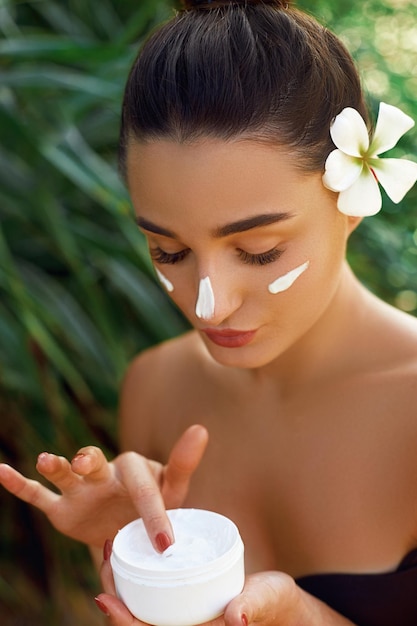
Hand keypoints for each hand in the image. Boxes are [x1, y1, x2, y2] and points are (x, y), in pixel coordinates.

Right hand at [0, 424, 207, 550]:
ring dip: (56, 465)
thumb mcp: (174, 490)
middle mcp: (105, 474)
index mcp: (136, 472)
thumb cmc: (155, 506)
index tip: (164, 543)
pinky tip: (2, 470)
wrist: (131, 530)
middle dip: (89, 459)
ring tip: (48, 461)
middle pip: (96, 460)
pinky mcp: (62, 508)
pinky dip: (20, 484)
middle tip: (85, 461)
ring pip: (66, 474)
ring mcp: (81, 490)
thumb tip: (201, 427)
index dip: (153, 512)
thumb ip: (183, 464)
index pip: (143, 487)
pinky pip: (38, 495)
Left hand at [95, 542, 297, 625]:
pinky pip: (151, 596)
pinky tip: (131, 553)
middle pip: (135, 621)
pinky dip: (136, 577)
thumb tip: (237, 618)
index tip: (103, 596)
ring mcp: (181, 621)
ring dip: (121, 583)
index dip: (122, 622)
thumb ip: (252, 606)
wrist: (282, 607)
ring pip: (139, 608)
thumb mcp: (267, 601)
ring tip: (111, 549)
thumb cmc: (276, 606)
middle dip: (113, 593)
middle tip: (105, 553)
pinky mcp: (184, 605)